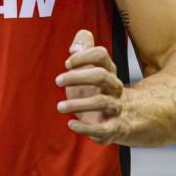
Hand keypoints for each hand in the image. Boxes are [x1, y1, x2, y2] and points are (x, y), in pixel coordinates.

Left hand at [56, 29, 126, 144]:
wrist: (117, 117)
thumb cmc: (95, 89)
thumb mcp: (88, 67)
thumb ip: (83, 48)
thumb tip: (76, 46)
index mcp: (108, 70)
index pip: (101, 55)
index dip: (83, 56)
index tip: (67, 63)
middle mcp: (114, 87)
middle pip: (101, 76)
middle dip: (78, 77)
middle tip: (58, 80)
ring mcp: (115, 108)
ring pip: (102, 102)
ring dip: (78, 104)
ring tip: (60, 106)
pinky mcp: (112, 128)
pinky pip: (102, 129)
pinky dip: (85, 128)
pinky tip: (71, 123)